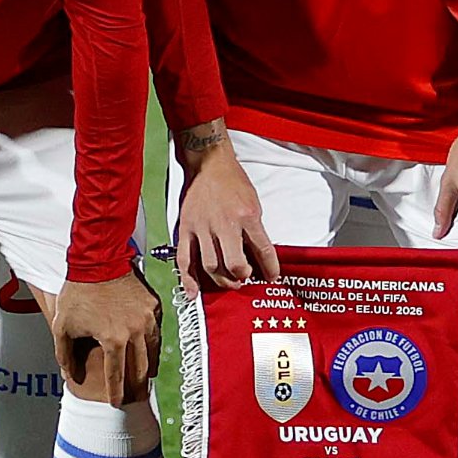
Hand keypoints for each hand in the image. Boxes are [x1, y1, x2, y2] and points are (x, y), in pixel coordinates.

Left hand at [49, 271, 164, 400]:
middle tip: (134, 398)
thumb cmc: (78, 292)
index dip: (116, 393)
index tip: (116, 404)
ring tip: (145, 380)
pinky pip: (156, 332)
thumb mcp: (62, 326)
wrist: (98, 259)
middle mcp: (135, 333)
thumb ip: (65, 355)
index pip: (117, 376)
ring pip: (153, 352)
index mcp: (113, 340)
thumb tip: (71, 374)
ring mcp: (147, 319)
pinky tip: (150, 352)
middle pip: (140, 369)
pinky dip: (153, 345)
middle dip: (136, 387)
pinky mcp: (154, 306)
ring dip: (149, 369)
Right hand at [173, 132, 280, 288]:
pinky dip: (189, 279)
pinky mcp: (186, 229)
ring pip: (211, 266)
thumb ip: (255, 230)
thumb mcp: (253, 203)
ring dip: (222, 280)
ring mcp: (202, 228)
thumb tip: (258, 256)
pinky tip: (194, 293)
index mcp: (247, 215)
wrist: (209, 165)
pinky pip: (185, 259)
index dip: (270, 268)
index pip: (263, 250)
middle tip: (245, 279)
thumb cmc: (233, 183)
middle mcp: (224, 224)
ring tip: (229, 282)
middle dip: (242, 277)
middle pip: (234, 264)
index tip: (272, 277)